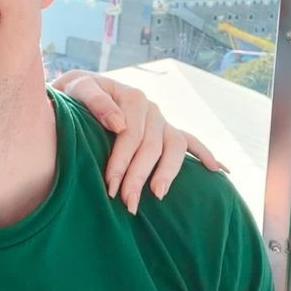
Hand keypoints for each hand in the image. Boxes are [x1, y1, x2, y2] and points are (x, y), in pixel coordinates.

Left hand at [51, 70, 227, 214]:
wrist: (75, 90)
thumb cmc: (72, 93)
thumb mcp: (77, 88)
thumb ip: (95, 101)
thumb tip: (119, 124)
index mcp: (132, 97)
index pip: (130, 135)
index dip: (121, 162)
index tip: (110, 186)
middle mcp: (151, 108)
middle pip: (151, 146)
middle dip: (139, 176)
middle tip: (128, 202)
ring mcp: (160, 119)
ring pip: (174, 147)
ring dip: (168, 172)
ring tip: (158, 195)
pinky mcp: (164, 129)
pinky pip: (190, 141)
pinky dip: (205, 154)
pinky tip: (218, 171)